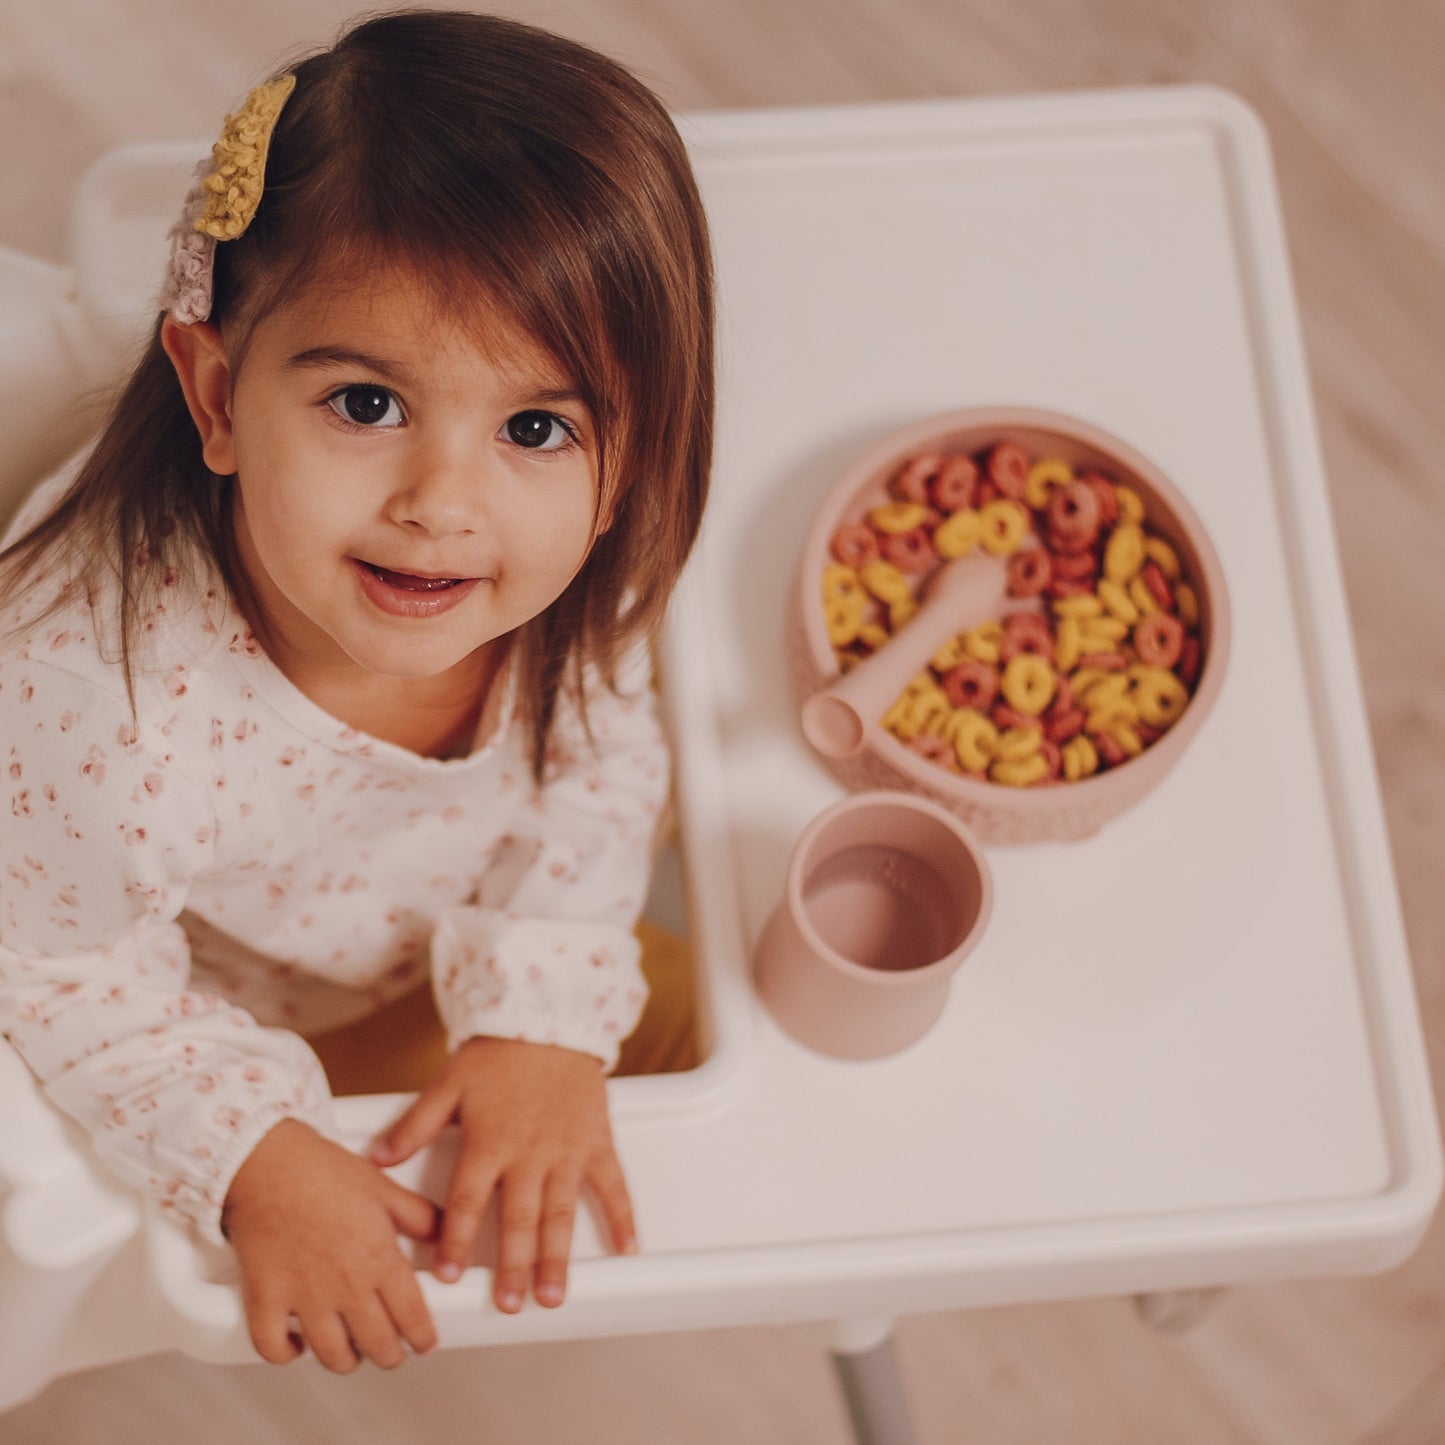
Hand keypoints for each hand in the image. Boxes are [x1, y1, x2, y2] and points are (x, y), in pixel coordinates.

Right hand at [222, 1118, 439, 1371]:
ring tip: (352, 1351)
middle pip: (376, 1344)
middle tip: (392, 1351)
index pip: (412, 1316)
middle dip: (390, 1355)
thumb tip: (445, 1232)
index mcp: (378, 1259)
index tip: (424, 1341)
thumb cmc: (324, 1170)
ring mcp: (304, 1297)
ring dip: (346, 1360)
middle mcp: (345, 1286)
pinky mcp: (266, 1299)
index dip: (422, 1337)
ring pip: (331, 1355)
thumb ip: (418, 1216)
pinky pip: (273, 1347)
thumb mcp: (383, 1187)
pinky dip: (286, 1354)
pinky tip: (297, 1344)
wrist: (269, 1163)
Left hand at [370, 1036, 636, 1313]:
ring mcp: (566, 1150)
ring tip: (552, 1293)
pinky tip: (626, 1247)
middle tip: (510, 1303)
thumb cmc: (498, 1053)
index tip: (450, 1277)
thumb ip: (415, 1126)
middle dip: (513, 1266)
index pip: (468, 1201)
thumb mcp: (448, 1084)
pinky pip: (613, 1183)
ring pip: (561, 1212)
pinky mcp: (596, 1140)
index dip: (458, 1241)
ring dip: (557, 1256)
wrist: (550, 1017)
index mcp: (489, 1142)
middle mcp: (528, 1153)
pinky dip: (623, 1215)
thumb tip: (378, 1158)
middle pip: (519, 1218)